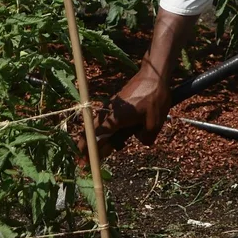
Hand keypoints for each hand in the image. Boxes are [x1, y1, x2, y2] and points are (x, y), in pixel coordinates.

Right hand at [78, 10, 195, 161]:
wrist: (154, 75)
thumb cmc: (154, 98)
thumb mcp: (154, 123)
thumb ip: (145, 138)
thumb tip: (141, 140)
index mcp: (115, 119)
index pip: (96, 137)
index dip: (89, 151)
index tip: (83, 162)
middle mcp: (109, 113)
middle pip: (93, 132)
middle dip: (89, 148)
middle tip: (86, 162)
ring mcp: (112, 108)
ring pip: (100, 127)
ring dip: (99, 140)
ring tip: (102, 153)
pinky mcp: (117, 105)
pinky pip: (108, 121)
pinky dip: (107, 132)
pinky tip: (115, 140)